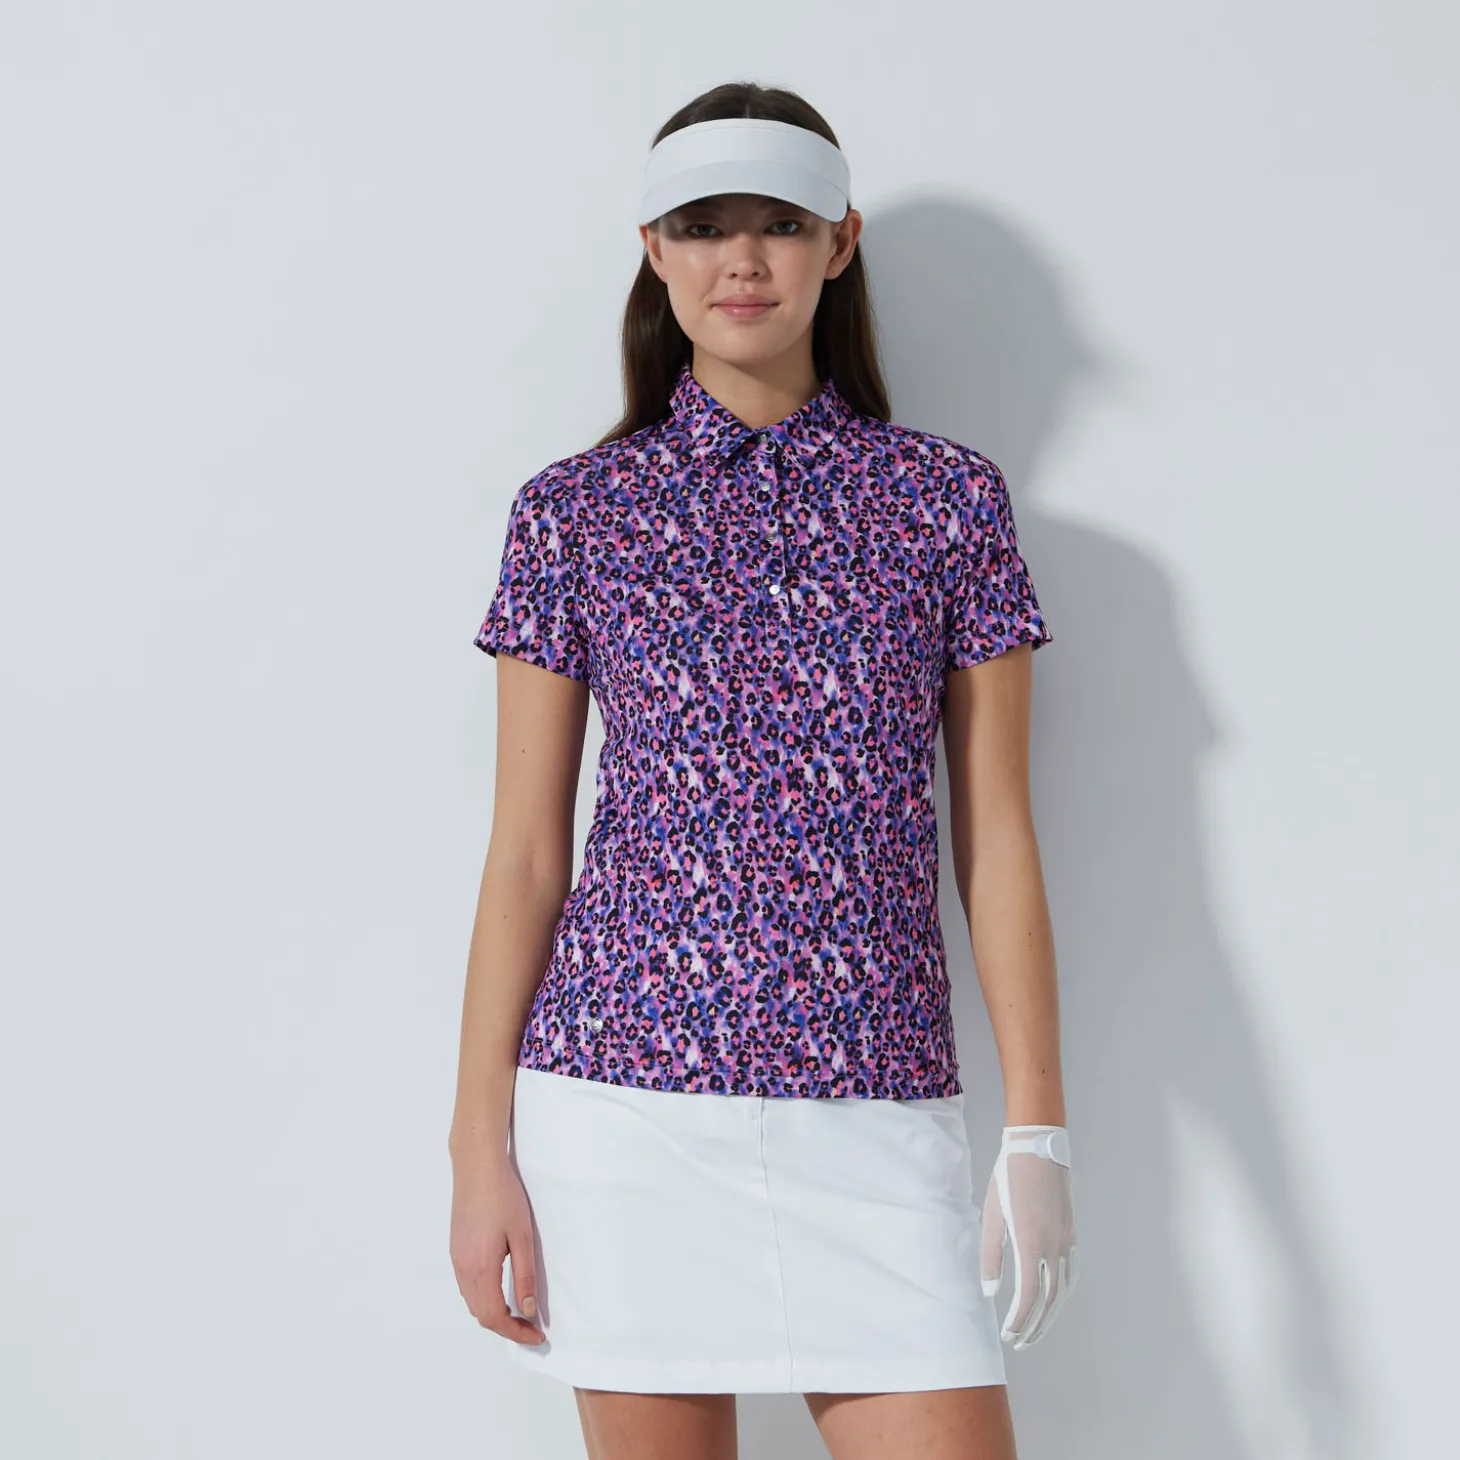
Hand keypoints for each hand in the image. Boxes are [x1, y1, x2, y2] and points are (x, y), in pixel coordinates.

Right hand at [449, 1153, 545, 1345]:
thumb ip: (524, 1275)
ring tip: (518, 1313)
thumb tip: (527, 1310)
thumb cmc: (502, 1196)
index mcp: (480, 1268)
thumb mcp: (522, 1236)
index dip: (516, 1332)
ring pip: (472, 1302)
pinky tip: (500, 1290)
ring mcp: (456, 1259)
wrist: (476, 1167)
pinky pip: (467, 1287)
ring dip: (493, 1314)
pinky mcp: (456, 1249)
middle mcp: (463, 1269)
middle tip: (531, 1328)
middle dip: (506, 1327)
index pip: (495, 1317)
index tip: (537, 1335)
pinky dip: (483, 1298)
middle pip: (481, 1315)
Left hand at [978, 1125, 1078, 1348]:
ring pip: (1063, 1290)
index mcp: (1031, 1243)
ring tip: (1036, 1330)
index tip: (1008, 1336)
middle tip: (1020, 1343)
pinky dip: (1063, 1293)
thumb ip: (990, 1256)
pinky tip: (1054, 1300)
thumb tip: (989, 1293)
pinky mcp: (1072, 1234)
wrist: (1038, 1146)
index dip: (1019, 1321)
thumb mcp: (992, 1215)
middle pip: (1048, 1300)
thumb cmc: (1008, 1178)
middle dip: (1034, 1326)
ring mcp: (1066, 1241)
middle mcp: (1053, 1247)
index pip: (1028, 1297)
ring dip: (1050, 1315)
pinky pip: (1071, 1273)